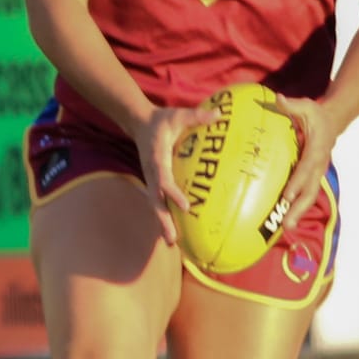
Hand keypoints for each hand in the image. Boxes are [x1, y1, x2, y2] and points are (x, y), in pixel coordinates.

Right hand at [132, 102, 221, 245]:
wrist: (138, 123)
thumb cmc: (161, 120)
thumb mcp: (178, 115)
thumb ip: (197, 116)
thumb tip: (219, 114)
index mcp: (157, 158)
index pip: (164, 179)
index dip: (173, 193)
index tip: (186, 207)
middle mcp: (151, 173)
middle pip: (155, 201)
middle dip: (163, 220)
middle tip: (172, 240)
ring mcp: (151, 179)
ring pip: (156, 206)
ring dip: (162, 224)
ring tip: (172, 244)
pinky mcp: (153, 182)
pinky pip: (158, 202)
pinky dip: (164, 218)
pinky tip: (173, 233)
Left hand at [273, 93, 337, 232]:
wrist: (333, 122)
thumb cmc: (316, 114)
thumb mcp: (306, 106)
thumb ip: (292, 105)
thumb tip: (278, 98)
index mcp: (317, 150)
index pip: (306, 168)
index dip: (297, 182)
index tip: (287, 195)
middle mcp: (318, 165)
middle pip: (310, 190)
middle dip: (299, 207)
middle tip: (287, 223)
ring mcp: (316, 173)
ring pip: (309, 196)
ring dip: (298, 212)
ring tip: (286, 228)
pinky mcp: (312, 177)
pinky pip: (305, 194)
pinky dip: (297, 207)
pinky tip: (284, 219)